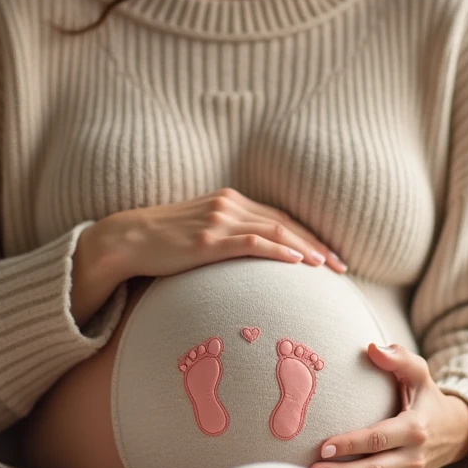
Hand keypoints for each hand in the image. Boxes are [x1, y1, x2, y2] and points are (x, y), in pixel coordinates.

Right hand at [83, 187, 347, 281]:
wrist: (127, 239)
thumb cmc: (164, 242)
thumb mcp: (200, 231)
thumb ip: (226, 236)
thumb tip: (252, 260)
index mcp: (230, 200)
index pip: (280, 217)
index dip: (309, 234)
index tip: (330, 255)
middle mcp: (229, 204)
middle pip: (284, 222)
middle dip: (316, 243)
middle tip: (340, 266)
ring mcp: (219, 220)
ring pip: (274, 231)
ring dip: (305, 248)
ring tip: (326, 267)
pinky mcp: (208, 240)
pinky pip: (252, 243)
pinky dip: (279, 250)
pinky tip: (296, 262)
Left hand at [309, 343, 467, 467]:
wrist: (456, 432)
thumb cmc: (427, 398)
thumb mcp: (419, 373)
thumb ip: (398, 358)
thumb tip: (371, 347)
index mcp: (415, 428)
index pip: (378, 439)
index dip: (351, 443)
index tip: (325, 445)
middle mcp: (415, 456)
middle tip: (315, 467)